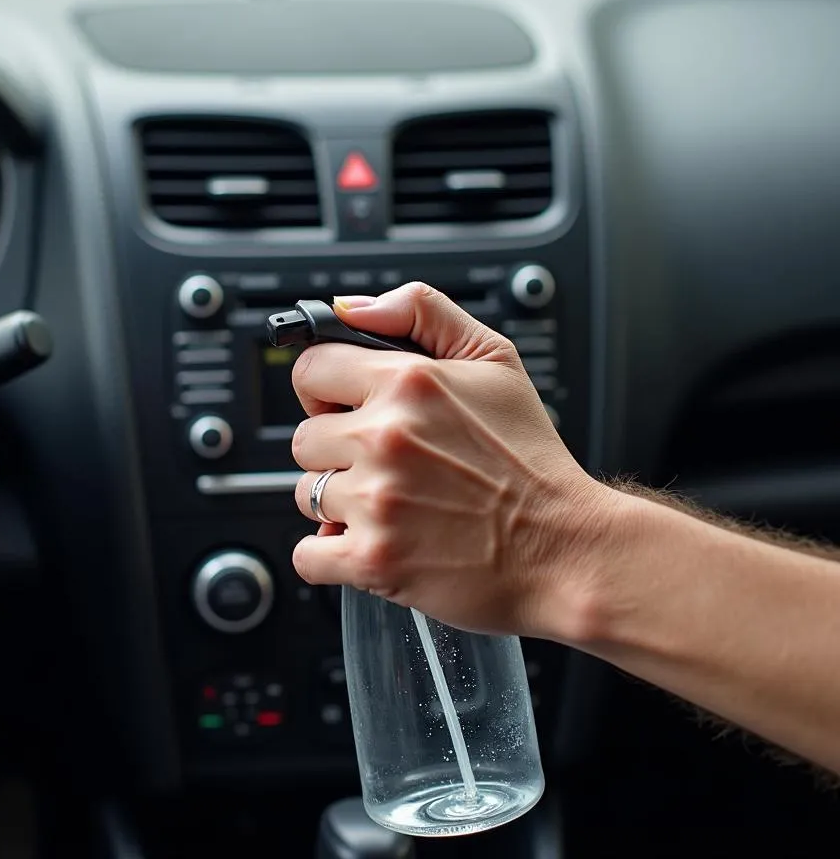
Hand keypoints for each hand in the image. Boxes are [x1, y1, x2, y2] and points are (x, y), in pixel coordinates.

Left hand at [290, 282, 610, 637]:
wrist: (565, 547)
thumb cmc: (530, 459)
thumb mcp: (494, 359)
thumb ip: (420, 311)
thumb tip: (348, 308)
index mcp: (408, 382)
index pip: (311, 369)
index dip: (326, 390)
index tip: (346, 408)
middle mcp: (385, 437)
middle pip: (304, 438)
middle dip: (336, 451)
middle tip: (383, 464)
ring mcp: (377, 501)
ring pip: (306, 495)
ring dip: (339, 504)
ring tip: (392, 505)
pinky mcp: (373, 560)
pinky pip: (308, 554)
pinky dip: (332, 555)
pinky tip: (373, 543)